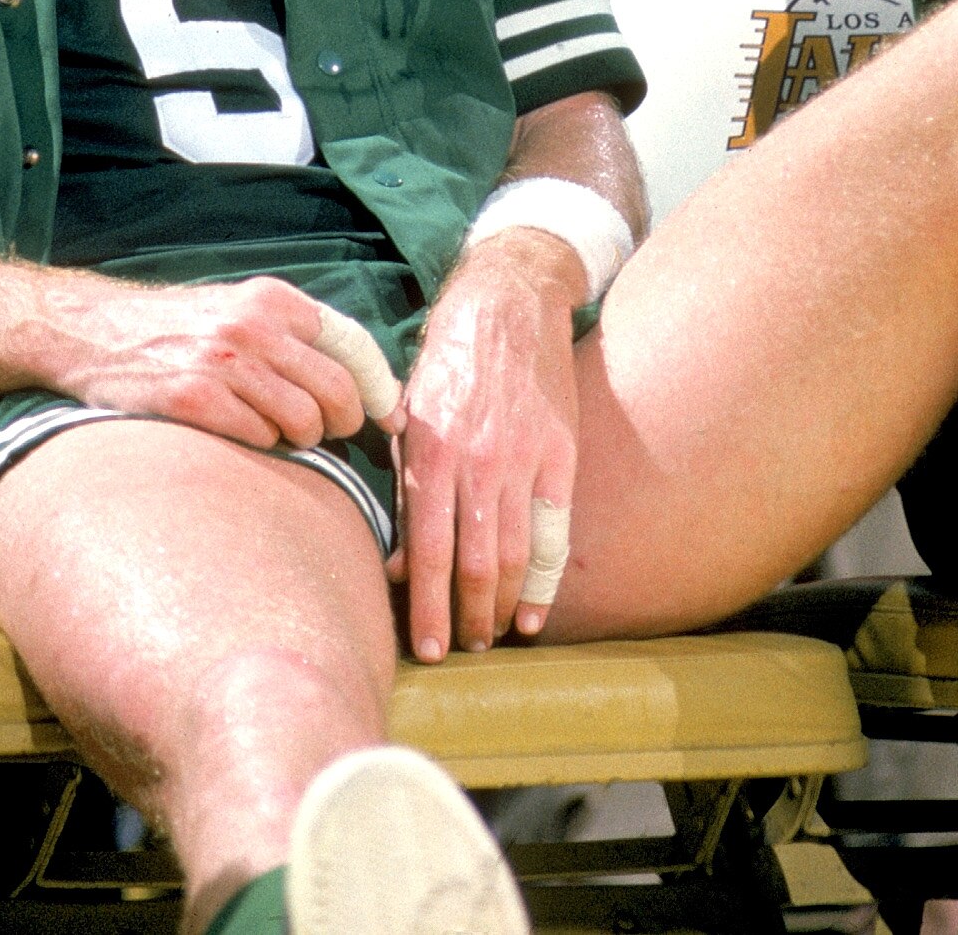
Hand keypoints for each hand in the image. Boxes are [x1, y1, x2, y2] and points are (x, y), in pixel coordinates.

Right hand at [27, 272, 380, 449]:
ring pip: (303, 423)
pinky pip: (258, 439)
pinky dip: (257, 445)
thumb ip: (295, 338)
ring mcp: (223, 361)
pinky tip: (235, 433)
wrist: (88, 330)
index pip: (356, 346)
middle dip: (341, 424)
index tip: (388, 418)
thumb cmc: (173, 328)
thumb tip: (366, 389)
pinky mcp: (192, 398)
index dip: (379, 390)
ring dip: (298, 440)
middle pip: (337, 393)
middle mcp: (253, 325)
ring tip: (271, 431)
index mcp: (273, 298)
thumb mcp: (238, 309)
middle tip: (324, 434)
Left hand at [394, 236, 582, 659]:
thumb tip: (397, 564)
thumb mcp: (407, 417)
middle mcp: (479, 461)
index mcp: (432, 453)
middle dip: (465, 618)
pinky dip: (544, 580)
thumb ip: (403, 490)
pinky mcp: (560, 456)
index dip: (426, 606)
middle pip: (473, 563)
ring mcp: (525, 460)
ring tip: (491, 635)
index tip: (426, 647)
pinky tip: (533, 612)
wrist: (506, 306)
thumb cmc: (447, 363)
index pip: (427, 550)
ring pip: (515, 555)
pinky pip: (555, 532)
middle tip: (459, 651)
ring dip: (501, 606)